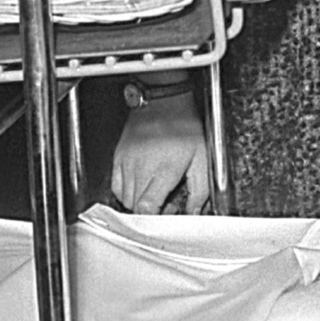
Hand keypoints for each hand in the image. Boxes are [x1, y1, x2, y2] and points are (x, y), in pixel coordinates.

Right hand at [110, 94, 212, 215]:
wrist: (163, 101)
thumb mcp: (202, 158)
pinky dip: (126, 193)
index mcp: (164, 170)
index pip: (147, 207)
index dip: (155, 219)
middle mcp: (142, 168)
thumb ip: (199, 189)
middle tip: (167, 203)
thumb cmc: (184, 125)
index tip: (166, 215)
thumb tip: (194, 211)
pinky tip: (141, 186)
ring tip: (156, 192)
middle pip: (136, 207)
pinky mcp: (119, 158)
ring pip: (125, 199)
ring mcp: (127, 163)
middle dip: (151, 213)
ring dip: (139, 203)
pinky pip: (117, 186)